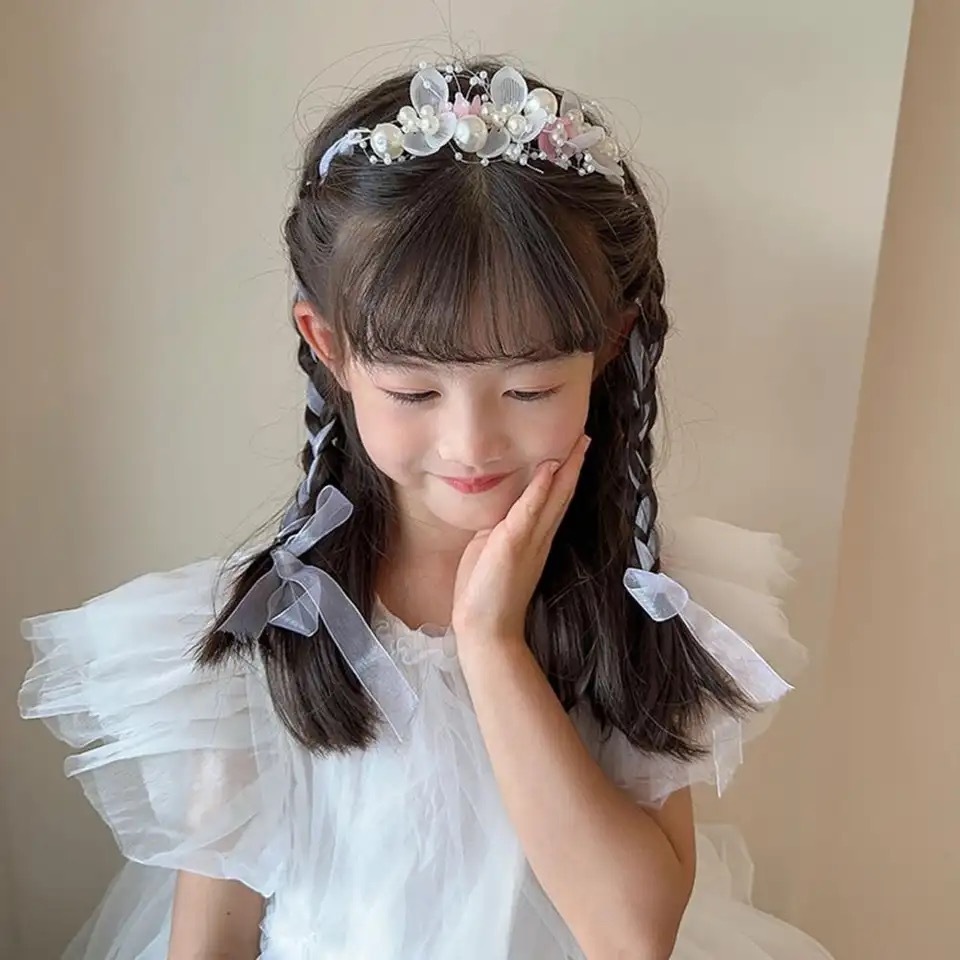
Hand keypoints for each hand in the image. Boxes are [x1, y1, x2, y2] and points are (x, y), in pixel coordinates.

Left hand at [451, 434, 590, 645]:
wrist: (485, 628)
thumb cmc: (485, 592)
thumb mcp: (492, 549)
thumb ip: (499, 529)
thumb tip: (496, 512)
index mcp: (535, 538)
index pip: (554, 500)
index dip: (565, 474)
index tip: (573, 450)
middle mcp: (539, 537)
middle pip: (562, 493)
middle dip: (574, 464)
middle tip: (586, 437)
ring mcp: (529, 540)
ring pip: (554, 497)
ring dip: (567, 468)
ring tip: (578, 443)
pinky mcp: (513, 544)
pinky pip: (529, 511)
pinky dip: (540, 489)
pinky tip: (549, 468)